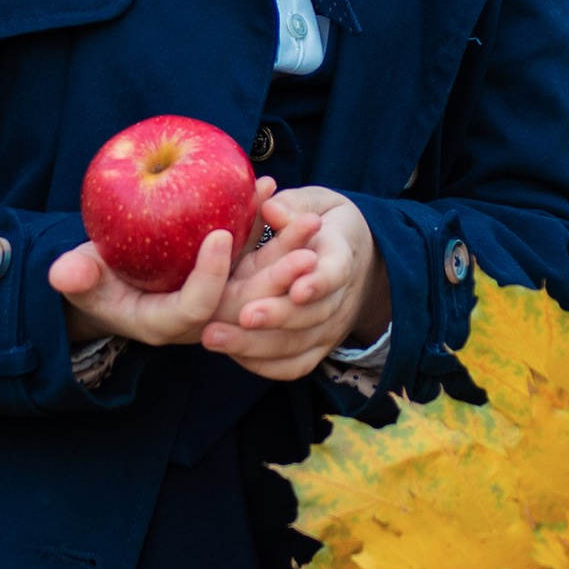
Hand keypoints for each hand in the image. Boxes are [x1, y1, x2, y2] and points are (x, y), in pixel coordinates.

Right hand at [49, 176, 317, 351]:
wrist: (109, 285)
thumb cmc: (93, 279)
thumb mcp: (81, 278)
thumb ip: (76, 276)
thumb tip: (63, 273)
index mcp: (164, 322)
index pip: (197, 308)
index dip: (211, 277)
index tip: (220, 236)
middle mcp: (200, 317)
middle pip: (245, 303)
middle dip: (276, 277)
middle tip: (305, 249)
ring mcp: (218, 298)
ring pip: (260, 282)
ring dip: (287, 252)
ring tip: (313, 222)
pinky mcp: (227, 277)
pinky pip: (253, 256)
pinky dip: (270, 230)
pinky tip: (277, 193)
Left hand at [201, 185, 387, 384]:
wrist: (353, 258)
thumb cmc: (326, 223)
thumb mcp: (317, 203)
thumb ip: (294, 206)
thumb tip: (271, 209)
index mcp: (341, 256)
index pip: (335, 273)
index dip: (318, 283)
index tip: (296, 289)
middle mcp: (340, 298)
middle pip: (312, 316)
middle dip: (277, 317)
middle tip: (242, 316)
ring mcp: (329, 327)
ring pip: (297, 345)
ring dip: (257, 345)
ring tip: (215, 337)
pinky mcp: (316, 347)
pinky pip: (294, 365)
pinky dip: (264, 364)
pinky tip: (231, 353)